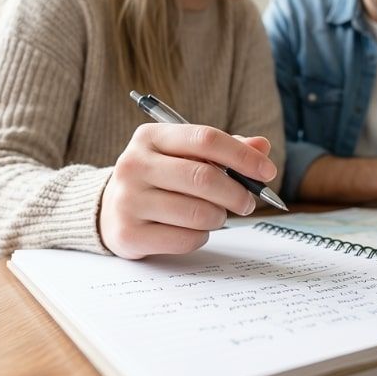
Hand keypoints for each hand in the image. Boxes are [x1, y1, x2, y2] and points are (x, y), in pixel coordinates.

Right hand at [99, 124, 276, 258]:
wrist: (109, 208)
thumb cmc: (158, 178)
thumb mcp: (183, 154)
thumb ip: (223, 149)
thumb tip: (262, 146)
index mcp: (151, 137)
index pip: (206, 139)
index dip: (243, 156)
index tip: (267, 172)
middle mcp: (134, 164)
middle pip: (204, 177)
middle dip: (237, 193)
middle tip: (248, 202)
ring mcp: (128, 200)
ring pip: (198, 212)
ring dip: (219, 217)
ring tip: (215, 215)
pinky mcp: (129, 234)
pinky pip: (185, 239)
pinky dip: (201, 236)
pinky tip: (193, 229)